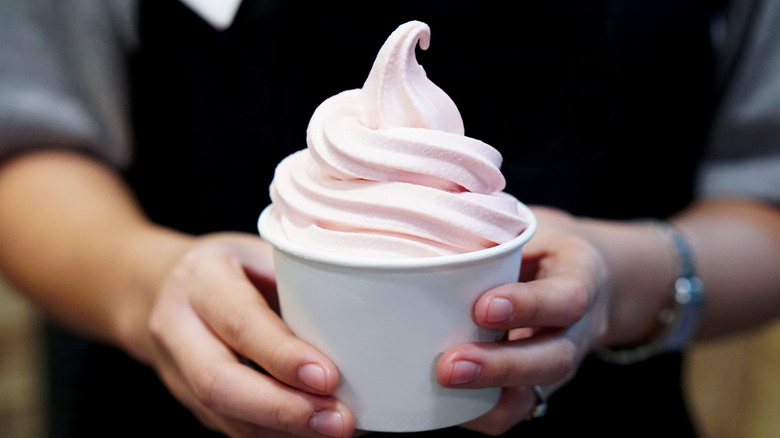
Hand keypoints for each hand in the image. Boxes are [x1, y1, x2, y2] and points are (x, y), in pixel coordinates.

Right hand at [139, 233, 355, 436]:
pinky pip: (231, 427)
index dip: (282, 355)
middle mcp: (179, 328)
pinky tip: (316, 433)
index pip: (240, 322)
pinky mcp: (190, 401)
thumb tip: (364, 315)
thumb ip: (297, 277)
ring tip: (337, 430)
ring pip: (224, 415)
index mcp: (200, 279)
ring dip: (284, 431)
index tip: (329, 376)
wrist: (157, 288)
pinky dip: (277, 437)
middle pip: (220, 383)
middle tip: (339, 419)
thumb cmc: (228, 266)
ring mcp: (177, 371)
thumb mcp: (257, 249)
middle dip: (283, 409)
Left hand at [436, 206, 614, 434]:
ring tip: (439, 389)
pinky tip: (438, 405)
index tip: (483, 307)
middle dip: (500, 367)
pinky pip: (513, 411)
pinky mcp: (536, 385)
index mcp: (580, 279)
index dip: (527, 306)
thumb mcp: (534, 226)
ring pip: (533, 394)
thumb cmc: (546, 246)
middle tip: (449, 366)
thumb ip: (498, 228)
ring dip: (485, 397)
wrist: (590, 279)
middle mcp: (575, 330)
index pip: (563, 298)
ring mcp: (556, 363)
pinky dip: (477, 415)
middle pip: (551, 360)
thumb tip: (434, 213)